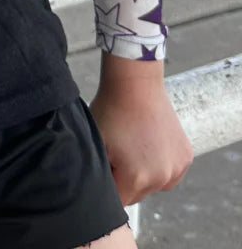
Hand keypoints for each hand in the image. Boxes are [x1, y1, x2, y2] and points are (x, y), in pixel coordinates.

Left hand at [89, 72, 193, 205]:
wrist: (135, 84)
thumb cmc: (111, 111)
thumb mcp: (97, 146)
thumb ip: (100, 175)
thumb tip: (100, 193)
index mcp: (136, 178)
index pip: (119, 200)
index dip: (109, 182)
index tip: (106, 164)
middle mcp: (161, 177)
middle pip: (138, 195)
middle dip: (126, 180)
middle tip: (119, 152)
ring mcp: (177, 167)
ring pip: (155, 185)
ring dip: (146, 175)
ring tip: (134, 147)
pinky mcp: (186, 156)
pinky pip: (171, 173)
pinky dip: (162, 165)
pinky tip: (150, 146)